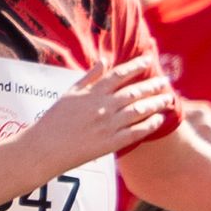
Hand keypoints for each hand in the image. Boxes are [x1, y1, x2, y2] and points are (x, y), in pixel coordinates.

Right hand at [26, 56, 175, 171]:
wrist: (43, 149)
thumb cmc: (52, 121)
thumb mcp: (68, 94)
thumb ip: (89, 77)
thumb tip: (104, 60)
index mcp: (91, 93)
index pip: (119, 74)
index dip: (136, 66)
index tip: (148, 61)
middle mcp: (103, 107)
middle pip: (134, 92)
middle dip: (152, 85)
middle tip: (165, 82)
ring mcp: (108, 125)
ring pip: (140, 110)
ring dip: (156, 103)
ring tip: (167, 98)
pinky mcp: (111, 143)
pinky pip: (137, 131)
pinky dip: (150, 124)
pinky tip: (159, 119)